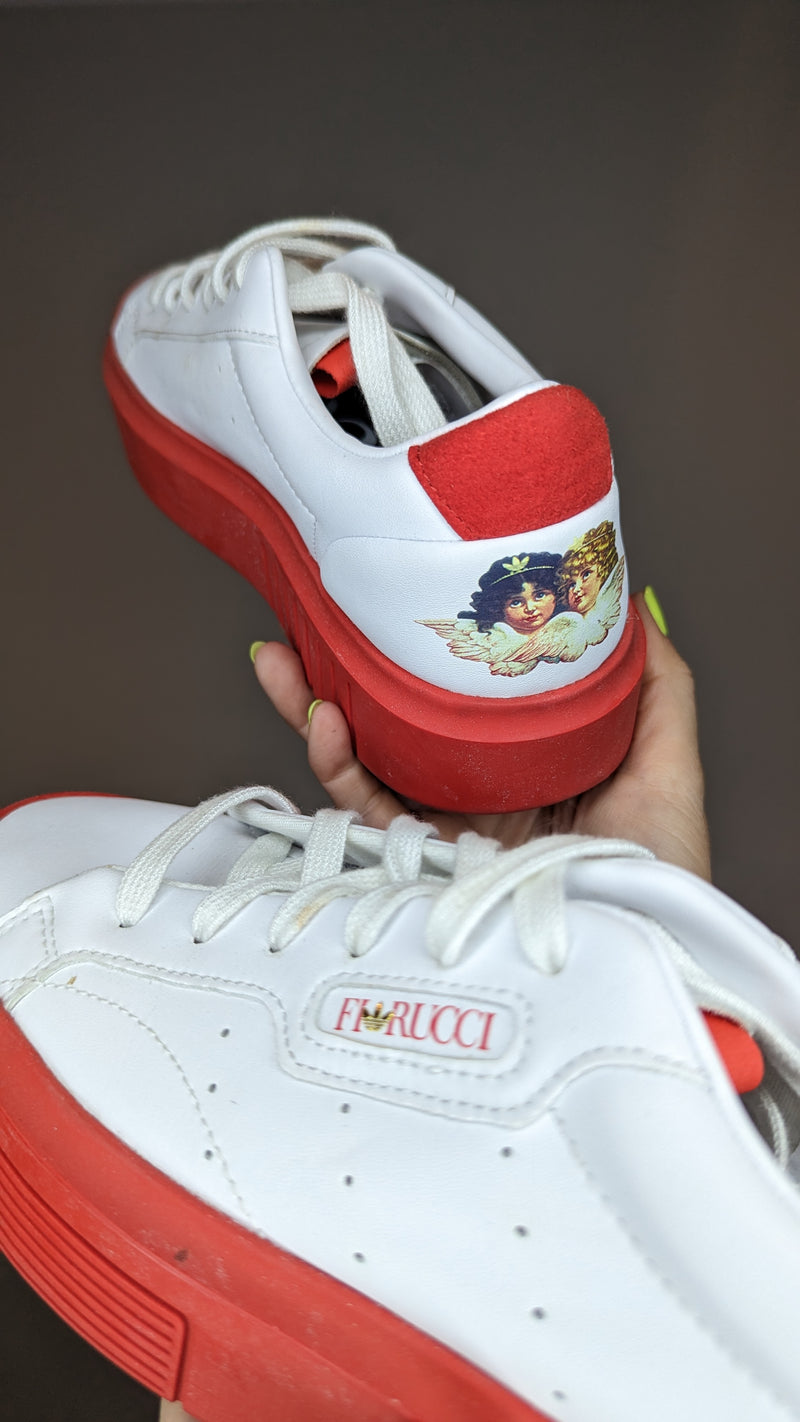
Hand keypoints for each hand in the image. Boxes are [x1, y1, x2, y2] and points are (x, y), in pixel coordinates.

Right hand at [252, 592, 710, 879]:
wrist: (652, 950)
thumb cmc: (666, 867)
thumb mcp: (669, 759)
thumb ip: (654, 684)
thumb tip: (628, 602)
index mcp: (523, 762)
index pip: (451, 698)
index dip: (411, 654)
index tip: (384, 603)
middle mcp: (476, 793)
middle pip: (391, 725)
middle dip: (335, 675)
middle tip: (297, 625)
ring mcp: (447, 831)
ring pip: (363, 765)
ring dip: (313, 712)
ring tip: (284, 665)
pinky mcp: (428, 870)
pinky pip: (368, 816)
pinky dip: (339, 768)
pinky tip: (326, 722)